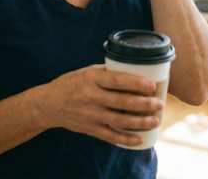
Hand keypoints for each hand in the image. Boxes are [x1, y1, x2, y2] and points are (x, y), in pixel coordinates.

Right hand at [38, 64, 162, 146]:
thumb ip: (109, 72)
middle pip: (121, 102)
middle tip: (159, 104)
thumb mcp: (88, 72)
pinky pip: (110, 136)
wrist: (48, 104)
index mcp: (92, 79)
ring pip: (119, 120)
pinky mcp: (89, 129)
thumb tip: (136, 69)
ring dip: (139, 122)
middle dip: (143, 104)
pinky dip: (126, 139)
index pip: (117, 81)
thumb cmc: (72, 84)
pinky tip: (140, 139)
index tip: (152, 85)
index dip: (135, 83)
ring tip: (155, 121)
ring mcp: (90, 115)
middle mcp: (91, 97)